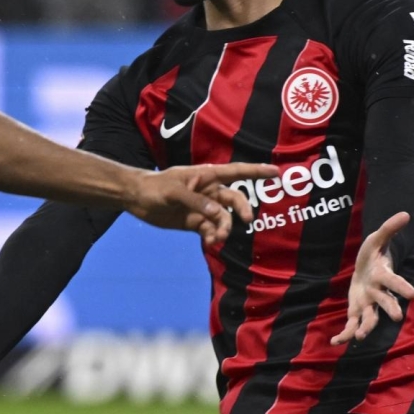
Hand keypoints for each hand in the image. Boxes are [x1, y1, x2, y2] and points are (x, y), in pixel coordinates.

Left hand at [126, 163, 276, 246]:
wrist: (136, 199)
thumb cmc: (155, 187)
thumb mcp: (174, 192)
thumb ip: (196, 203)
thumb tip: (217, 214)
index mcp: (207, 176)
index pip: (236, 172)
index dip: (257, 171)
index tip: (276, 173)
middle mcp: (209, 191)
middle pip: (234, 200)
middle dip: (242, 210)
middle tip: (246, 220)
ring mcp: (203, 208)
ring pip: (223, 219)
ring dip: (224, 228)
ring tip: (216, 238)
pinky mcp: (195, 222)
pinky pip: (211, 230)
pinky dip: (213, 236)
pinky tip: (210, 242)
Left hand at [332, 212, 413, 344]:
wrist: (366, 269)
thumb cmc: (373, 254)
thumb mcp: (377, 239)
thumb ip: (389, 228)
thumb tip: (406, 213)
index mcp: (383, 276)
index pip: (394, 281)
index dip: (401, 287)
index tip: (412, 294)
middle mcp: (378, 293)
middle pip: (386, 302)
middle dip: (391, 309)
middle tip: (397, 317)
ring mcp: (368, 304)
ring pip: (371, 318)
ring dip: (366, 327)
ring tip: (361, 336)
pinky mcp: (357, 310)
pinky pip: (352, 324)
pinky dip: (345, 334)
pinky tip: (335, 342)